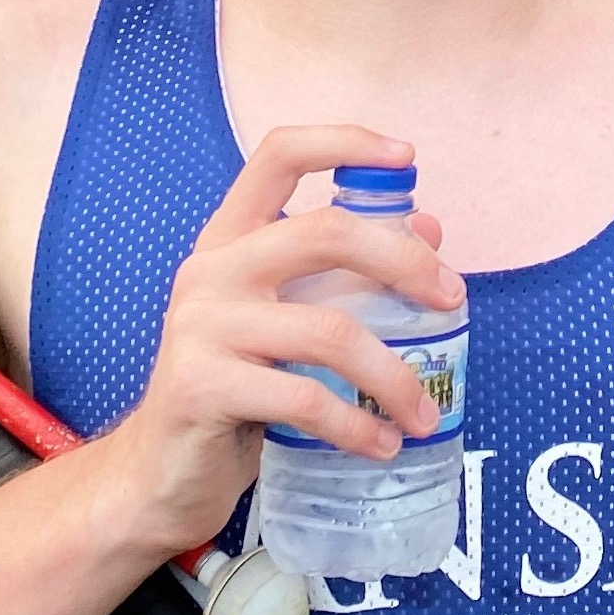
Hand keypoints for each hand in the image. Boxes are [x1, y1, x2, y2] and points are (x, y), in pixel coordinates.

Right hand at [95, 125, 465, 557]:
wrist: (162, 472)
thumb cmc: (238, 390)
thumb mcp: (289, 320)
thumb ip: (345, 274)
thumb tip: (428, 229)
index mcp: (232, 239)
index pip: (279, 156)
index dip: (344, 142)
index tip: (407, 156)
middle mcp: (211, 269)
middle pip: (326, 232)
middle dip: (404, 262)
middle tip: (451, 300)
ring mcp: (201, 325)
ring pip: (330, 330)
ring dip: (394, 377)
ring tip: (422, 416)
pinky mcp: (201, 385)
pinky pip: (305, 398)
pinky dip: (357, 425)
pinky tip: (380, 443)